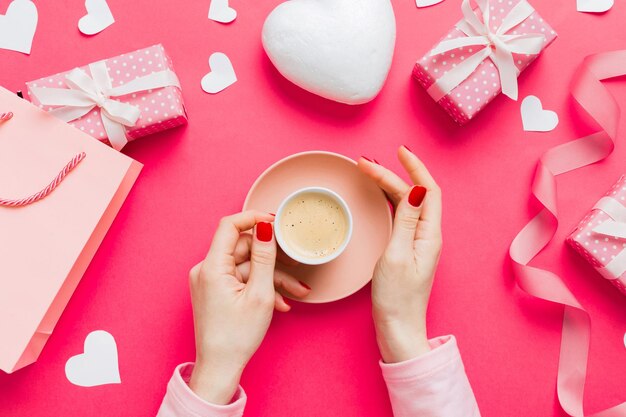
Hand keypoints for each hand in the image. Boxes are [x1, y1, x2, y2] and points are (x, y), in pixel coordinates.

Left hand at [188, 211, 309, 403]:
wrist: (220, 368)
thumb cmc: (236, 337)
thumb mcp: (260, 294)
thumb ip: (264, 257)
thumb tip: (266, 227)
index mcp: (212, 267)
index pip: (230, 226)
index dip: (254, 218)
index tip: (275, 222)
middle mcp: (206, 270)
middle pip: (243, 248)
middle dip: (272, 259)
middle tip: (296, 269)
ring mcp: (210, 281)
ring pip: (246, 267)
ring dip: (272, 278)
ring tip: (295, 293)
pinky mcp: (215, 291)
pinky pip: (241, 280)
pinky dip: (260, 287)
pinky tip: (279, 303)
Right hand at [358, 146, 442, 362]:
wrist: (398, 328)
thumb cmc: (396, 297)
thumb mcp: (397, 255)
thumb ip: (405, 221)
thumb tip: (416, 189)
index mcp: (429, 234)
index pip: (429, 190)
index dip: (416, 167)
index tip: (400, 151)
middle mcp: (426, 235)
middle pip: (414, 194)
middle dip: (392, 174)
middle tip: (365, 163)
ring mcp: (417, 242)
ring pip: (406, 204)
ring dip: (389, 185)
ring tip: (368, 172)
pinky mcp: (407, 249)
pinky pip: (400, 216)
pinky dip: (389, 201)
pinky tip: (378, 196)